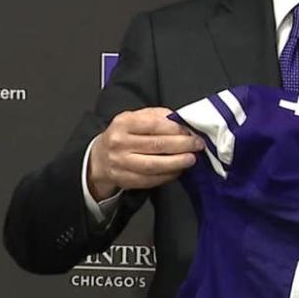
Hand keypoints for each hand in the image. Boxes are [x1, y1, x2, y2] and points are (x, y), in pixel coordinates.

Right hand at [87, 108, 203, 199]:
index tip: (192, 132)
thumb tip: (182, 123)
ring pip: (153, 165)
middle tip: (197, 145)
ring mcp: (120, 163)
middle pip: (156, 145)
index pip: (155, 124)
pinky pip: (149, 180)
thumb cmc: (126, 134)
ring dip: (176, 163)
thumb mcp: (137, 118)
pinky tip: (178, 170)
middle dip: (182, 146)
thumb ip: (159, 116)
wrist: (100, 157)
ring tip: (191, 159)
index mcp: (124, 122)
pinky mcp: (124, 179)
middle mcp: (119, 142)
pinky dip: (167, 176)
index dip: (177, 129)